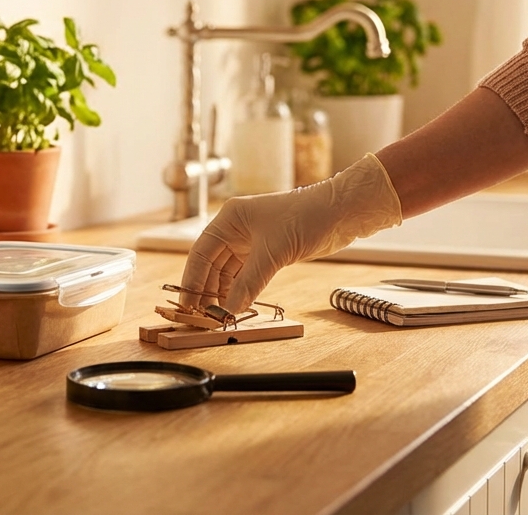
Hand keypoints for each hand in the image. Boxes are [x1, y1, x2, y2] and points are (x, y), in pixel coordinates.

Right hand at [179, 154, 402, 312]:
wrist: (340, 212)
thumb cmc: (306, 216)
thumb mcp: (273, 252)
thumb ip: (249, 282)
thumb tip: (231, 309)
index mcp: (230, 218)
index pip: (201, 252)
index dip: (192, 279)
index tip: (187, 302)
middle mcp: (236, 229)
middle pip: (212, 265)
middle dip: (208, 290)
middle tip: (205, 315)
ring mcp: (251, 242)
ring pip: (228, 272)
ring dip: (224, 293)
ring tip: (221, 315)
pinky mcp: (267, 252)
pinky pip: (246, 276)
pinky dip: (241, 291)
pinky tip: (238, 306)